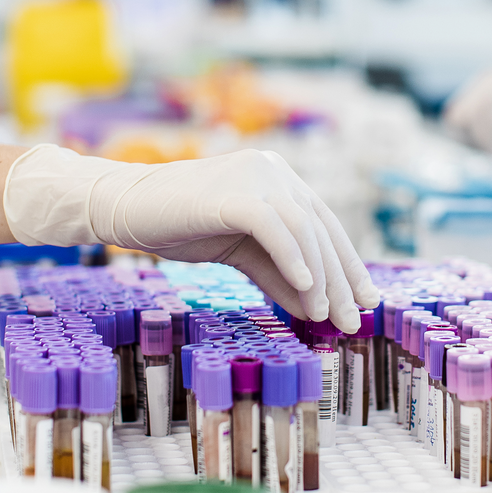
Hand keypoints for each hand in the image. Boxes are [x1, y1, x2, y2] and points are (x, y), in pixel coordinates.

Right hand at [3, 145, 378, 331]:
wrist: (126, 207)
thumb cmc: (181, 227)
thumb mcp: (240, 254)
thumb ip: (278, 275)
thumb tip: (315, 309)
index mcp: (278, 179)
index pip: (324, 225)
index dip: (348, 264)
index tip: (365, 301)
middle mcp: (273, 171)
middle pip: (321, 229)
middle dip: (340, 280)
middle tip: (352, 321)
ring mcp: (255, 176)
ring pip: (304, 230)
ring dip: (321, 277)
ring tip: (325, 315)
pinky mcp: (234, 191)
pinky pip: (275, 227)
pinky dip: (293, 259)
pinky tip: (305, 290)